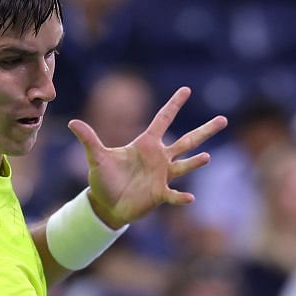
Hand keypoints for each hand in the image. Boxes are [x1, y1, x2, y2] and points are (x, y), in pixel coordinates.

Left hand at [70, 86, 225, 228]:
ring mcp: (162, 176)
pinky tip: (190, 197)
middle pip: (187, 140)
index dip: (174, 105)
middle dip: (205, 130)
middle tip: (223, 119)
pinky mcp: (160, 194)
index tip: (186, 90)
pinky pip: (173, 195)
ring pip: (185, 165)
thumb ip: (88, 139)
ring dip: (196, 161)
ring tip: (208, 156)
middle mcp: (159, 158)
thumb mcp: (96, 158)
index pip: (163, 119)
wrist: (106, 205)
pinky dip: (181, 196)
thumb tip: (72, 122)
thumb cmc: (104, 179)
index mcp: (146, 144)